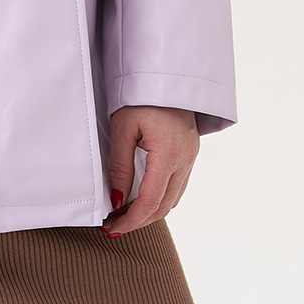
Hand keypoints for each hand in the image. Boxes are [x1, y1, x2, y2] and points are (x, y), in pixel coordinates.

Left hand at [103, 105, 199, 237]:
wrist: (166, 75)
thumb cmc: (140, 96)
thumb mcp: (122, 128)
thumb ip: (119, 166)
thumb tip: (117, 200)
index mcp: (168, 154)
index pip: (150, 202)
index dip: (130, 220)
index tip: (112, 228)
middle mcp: (185, 160)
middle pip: (163, 207)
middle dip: (138, 221)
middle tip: (113, 226)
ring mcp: (191, 157)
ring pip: (172, 199)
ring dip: (149, 212)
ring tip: (123, 215)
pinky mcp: (190, 153)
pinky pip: (177, 186)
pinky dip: (160, 198)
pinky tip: (141, 198)